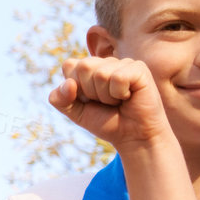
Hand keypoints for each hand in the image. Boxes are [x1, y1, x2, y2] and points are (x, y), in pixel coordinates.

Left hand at [50, 57, 170, 146]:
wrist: (132, 138)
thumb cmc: (107, 122)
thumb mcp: (76, 113)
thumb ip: (60, 99)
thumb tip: (68, 83)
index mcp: (90, 67)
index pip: (69, 65)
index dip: (75, 89)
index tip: (89, 100)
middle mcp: (106, 62)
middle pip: (84, 67)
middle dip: (91, 92)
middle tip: (106, 102)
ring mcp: (123, 63)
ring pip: (101, 74)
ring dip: (107, 96)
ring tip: (118, 101)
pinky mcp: (139, 68)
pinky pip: (118, 78)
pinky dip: (120, 94)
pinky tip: (129, 97)